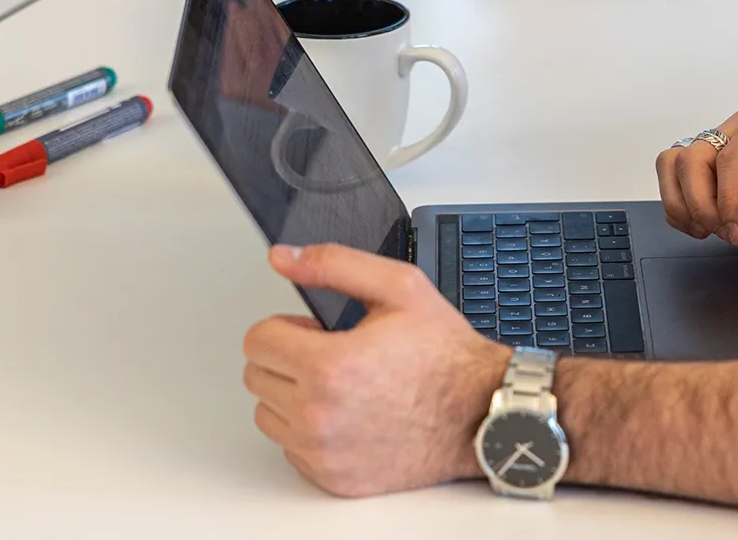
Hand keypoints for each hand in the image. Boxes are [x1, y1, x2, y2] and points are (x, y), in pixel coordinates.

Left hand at [242, 245, 509, 497]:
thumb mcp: (399, 288)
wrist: (480, 412)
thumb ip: (333, 265)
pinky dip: (310, 433)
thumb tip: (283, 258)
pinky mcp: (332, 478)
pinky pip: (291, 449)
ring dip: (294, 397)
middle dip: (288, 359)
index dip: (287, 328)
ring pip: (268, 415)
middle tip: (333, 356)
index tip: (314, 333)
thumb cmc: (446, 356)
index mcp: (329, 367)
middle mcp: (319, 415)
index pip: (256, 341)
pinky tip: (348, 417)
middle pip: (257, 377)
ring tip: (341, 387)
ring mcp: (323, 452)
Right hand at [656, 96, 737, 254]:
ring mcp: (732, 150)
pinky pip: (678, 181)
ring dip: (685, 203)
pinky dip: (681, 208)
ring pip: (677, 164)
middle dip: (703, 202)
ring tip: (714, 231)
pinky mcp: (723, 175)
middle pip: (694, 157)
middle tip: (729, 234)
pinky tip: (707, 228)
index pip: (732, 153)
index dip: (728, 196)